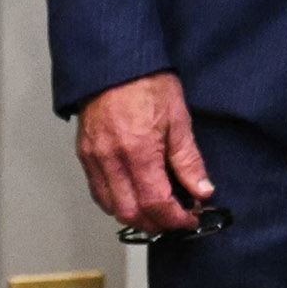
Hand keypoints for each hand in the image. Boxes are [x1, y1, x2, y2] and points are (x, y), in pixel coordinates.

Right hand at [77, 72, 212, 233]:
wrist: (116, 63)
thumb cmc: (147, 83)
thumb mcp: (179, 119)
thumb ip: (188, 160)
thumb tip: (202, 190)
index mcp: (138, 150)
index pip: (156, 202)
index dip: (175, 218)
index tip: (190, 218)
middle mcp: (111, 159)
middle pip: (131, 213)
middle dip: (156, 224)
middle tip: (175, 220)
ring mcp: (94, 158)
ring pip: (111, 207)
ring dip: (135, 217)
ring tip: (157, 211)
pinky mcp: (85, 155)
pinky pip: (98, 191)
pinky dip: (117, 202)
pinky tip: (134, 196)